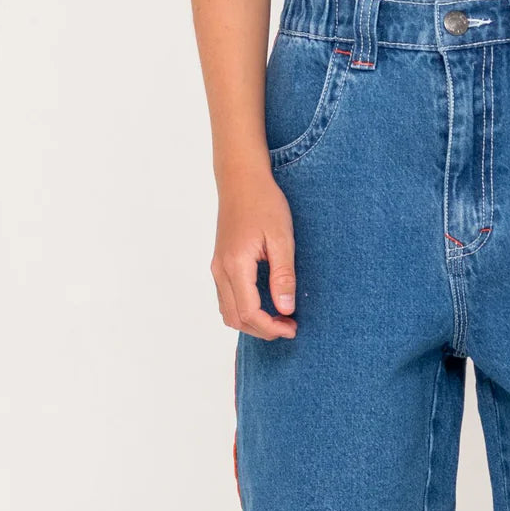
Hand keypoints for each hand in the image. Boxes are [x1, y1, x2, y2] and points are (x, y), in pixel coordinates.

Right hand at [211, 168, 296, 339]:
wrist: (241, 180)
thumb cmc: (265, 204)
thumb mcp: (282, 238)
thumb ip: (283, 275)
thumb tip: (285, 309)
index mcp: (236, 264)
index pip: (249, 312)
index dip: (271, 328)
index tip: (292, 328)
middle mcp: (220, 269)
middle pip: (236, 319)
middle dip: (263, 330)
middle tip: (289, 327)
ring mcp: (217, 268)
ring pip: (228, 313)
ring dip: (252, 323)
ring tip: (279, 319)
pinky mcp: (220, 265)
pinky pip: (227, 300)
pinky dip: (244, 311)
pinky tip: (266, 306)